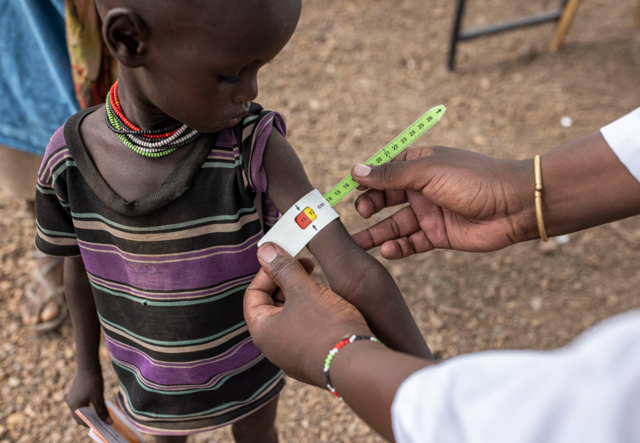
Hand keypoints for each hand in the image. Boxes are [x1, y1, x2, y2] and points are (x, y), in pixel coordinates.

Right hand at [66, 369, 111, 425]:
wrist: (88, 366)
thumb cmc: (93, 382)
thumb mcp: (99, 398)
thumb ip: (102, 412)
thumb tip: (109, 423)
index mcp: (74, 406)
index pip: (81, 421)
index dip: (91, 425)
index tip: (101, 426)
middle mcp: (70, 403)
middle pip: (80, 416)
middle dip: (90, 419)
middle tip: (101, 421)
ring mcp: (71, 397)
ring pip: (80, 409)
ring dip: (89, 412)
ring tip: (100, 413)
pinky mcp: (74, 392)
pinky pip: (80, 403)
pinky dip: (87, 406)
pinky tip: (96, 404)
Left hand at [244, 243, 371, 387]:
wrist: (358, 365)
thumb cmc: (327, 326)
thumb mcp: (304, 289)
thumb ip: (283, 268)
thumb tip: (264, 249)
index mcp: (263, 331)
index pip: (253, 294)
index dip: (267, 272)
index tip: (286, 257)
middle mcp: (274, 348)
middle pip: (272, 305)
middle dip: (287, 282)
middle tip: (307, 265)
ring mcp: (294, 357)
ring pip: (292, 317)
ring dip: (303, 296)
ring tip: (321, 283)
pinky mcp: (314, 361)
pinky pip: (307, 331)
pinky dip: (314, 313)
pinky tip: (332, 303)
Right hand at [351, 146, 534, 258]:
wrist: (515, 206)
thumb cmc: (473, 179)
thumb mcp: (427, 172)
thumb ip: (391, 175)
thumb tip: (356, 170)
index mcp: (419, 163)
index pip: (384, 171)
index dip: (366, 180)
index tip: (349, 189)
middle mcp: (422, 187)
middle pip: (386, 198)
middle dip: (369, 206)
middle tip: (359, 214)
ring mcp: (430, 212)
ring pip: (395, 224)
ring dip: (377, 233)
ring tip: (358, 244)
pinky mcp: (438, 235)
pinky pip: (412, 242)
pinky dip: (398, 248)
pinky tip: (386, 251)